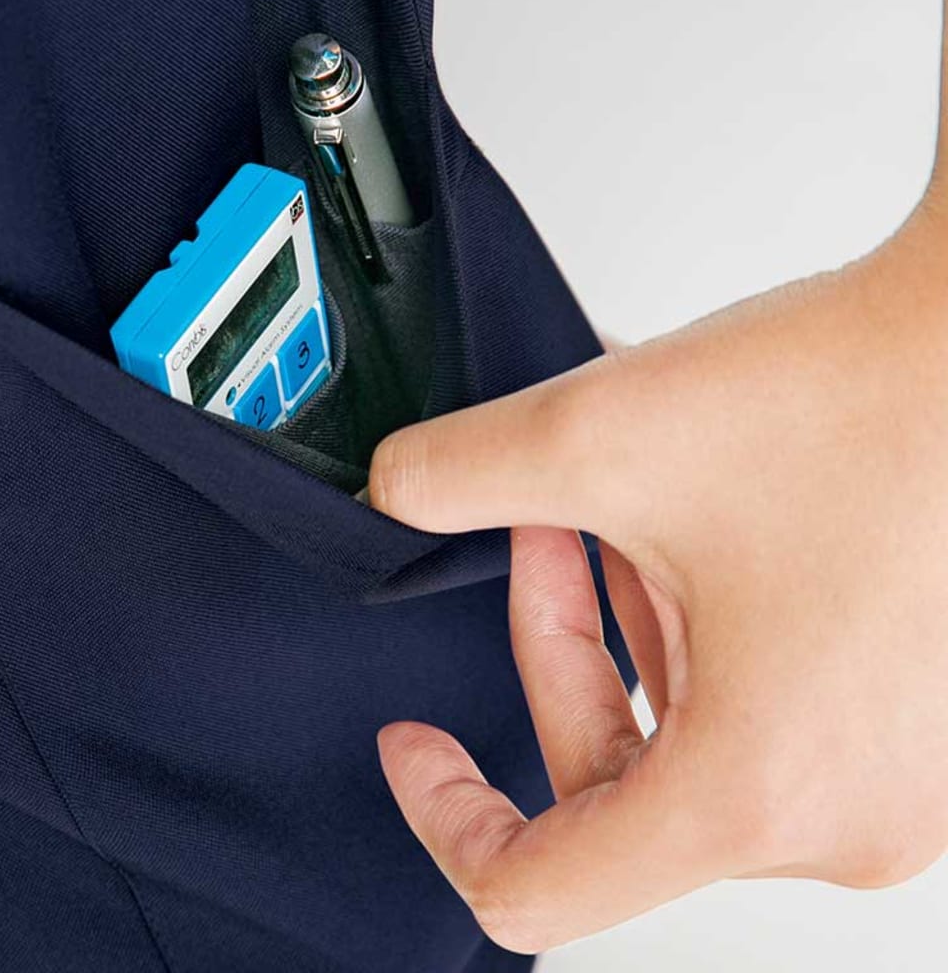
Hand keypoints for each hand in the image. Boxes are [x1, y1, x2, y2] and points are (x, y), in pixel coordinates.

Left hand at [368, 196, 947, 953]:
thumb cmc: (851, 395)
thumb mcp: (593, 437)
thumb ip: (448, 477)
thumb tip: (390, 494)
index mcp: (756, 792)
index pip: (541, 890)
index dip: (447, 814)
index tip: (417, 741)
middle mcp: (842, 814)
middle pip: (610, 780)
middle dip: (549, 643)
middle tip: (541, 529)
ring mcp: (890, 773)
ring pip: (684, 732)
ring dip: (625, 618)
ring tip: (619, 505)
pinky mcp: (913, 719)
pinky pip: (761, 707)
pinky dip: (696, 626)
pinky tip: (687, 523)